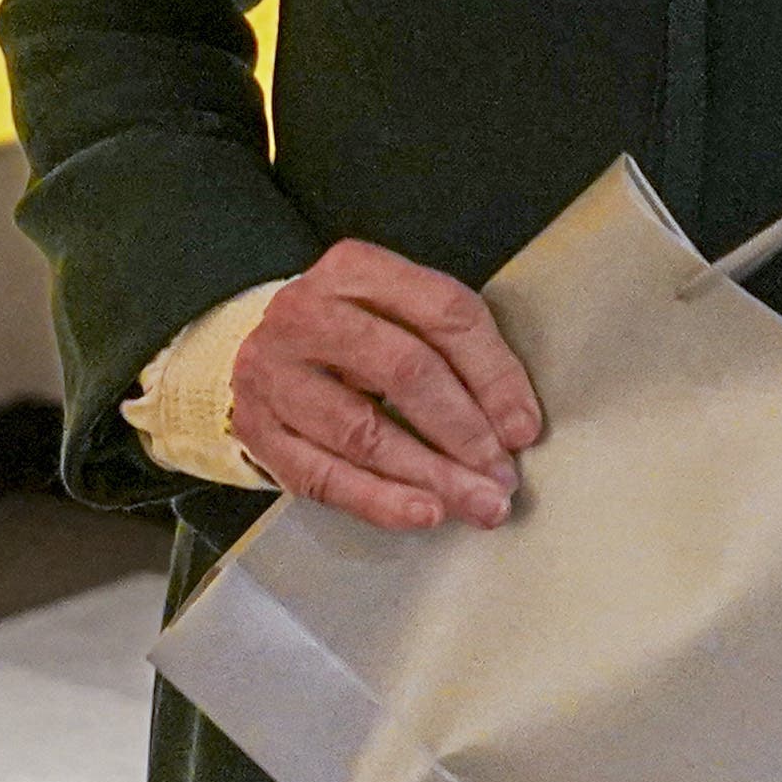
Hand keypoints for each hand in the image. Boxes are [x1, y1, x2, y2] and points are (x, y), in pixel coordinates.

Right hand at [229, 240, 544, 531]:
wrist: (270, 355)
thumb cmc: (354, 335)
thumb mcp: (401, 313)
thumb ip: (455, 348)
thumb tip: (516, 424)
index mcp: (354, 268)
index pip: (442, 311)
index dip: (493, 373)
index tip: (523, 427)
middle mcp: (306, 312)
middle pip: (404, 369)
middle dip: (464, 430)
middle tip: (502, 474)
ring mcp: (273, 372)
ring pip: (363, 432)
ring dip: (431, 475)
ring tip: (478, 503)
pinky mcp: (258, 429)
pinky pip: (325, 476)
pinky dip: (380, 501)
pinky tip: (424, 513)